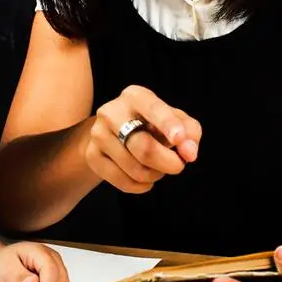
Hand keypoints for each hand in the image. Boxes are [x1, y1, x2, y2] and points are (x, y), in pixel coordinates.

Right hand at [87, 85, 201, 192]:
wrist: (113, 132)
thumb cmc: (151, 124)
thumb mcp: (174, 120)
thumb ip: (189, 131)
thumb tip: (189, 152)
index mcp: (135, 96)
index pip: (153, 109)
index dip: (168, 124)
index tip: (179, 140)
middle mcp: (112, 111)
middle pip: (144, 147)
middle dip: (168, 163)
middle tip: (179, 166)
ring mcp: (98, 134)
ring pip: (135, 169)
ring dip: (155, 175)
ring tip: (157, 168)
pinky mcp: (91, 155)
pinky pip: (123, 182)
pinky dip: (141, 186)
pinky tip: (144, 178)